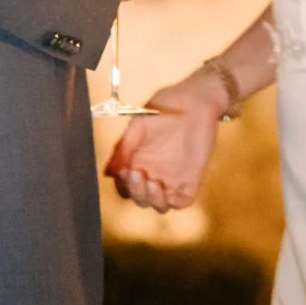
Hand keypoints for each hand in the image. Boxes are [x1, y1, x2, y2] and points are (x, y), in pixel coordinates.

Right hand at [106, 70, 223, 209]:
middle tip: (136, 174)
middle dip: (135, 192)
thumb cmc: (166, 106)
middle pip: (139, 198)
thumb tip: (109, 172)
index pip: (125, 186)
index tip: (123, 172)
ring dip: (152, 200)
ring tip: (152, 182)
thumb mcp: (139, 123)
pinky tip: (167, 189)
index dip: (122, 185)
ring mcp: (173, 178)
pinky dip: (173, 202)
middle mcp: (154, 173)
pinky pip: (182, 202)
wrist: (196, 98)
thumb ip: (124, 147)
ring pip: (158, 205)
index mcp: (139, 160)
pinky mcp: (191, 179)